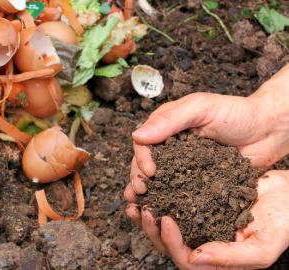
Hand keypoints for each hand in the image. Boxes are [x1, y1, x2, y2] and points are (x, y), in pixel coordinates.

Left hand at [125, 170, 288, 268]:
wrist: (288, 192)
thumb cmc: (282, 221)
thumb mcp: (264, 246)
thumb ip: (231, 257)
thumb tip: (195, 257)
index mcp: (217, 259)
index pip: (185, 260)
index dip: (171, 243)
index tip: (166, 220)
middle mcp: (203, 243)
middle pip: (168, 245)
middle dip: (151, 229)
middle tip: (142, 209)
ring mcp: (198, 223)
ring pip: (164, 226)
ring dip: (147, 215)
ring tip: (136, 199)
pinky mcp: (195, 203)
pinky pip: (171, 202)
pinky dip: (158, 196)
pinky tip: (149, 185)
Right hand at [129, 63, 288, 194]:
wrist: (268, 131)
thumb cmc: (237, 112)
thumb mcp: (201, 108)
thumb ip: (170, 119)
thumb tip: (137, 136)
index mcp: (166, 127)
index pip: (143, 143)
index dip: (141, 158)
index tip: (149, 172)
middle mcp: (170, 148)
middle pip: (144, 164)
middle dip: (138, 179)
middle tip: (140, 193)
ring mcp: (183, 166)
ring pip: (158, 181)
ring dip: (148, 194)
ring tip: (141, 208)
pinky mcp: (196, 182)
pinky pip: (179, 192)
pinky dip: (168, 203)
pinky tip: (162, 213)